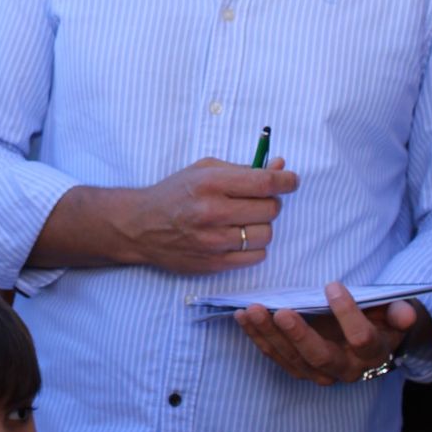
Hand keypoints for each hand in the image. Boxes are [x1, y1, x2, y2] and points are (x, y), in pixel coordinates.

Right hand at [117, 157, 296, 272]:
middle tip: (257, 200)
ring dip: (262, 226)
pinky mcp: (214, 263)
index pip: (265, 182)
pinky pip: (256, 256)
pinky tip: (238, 237)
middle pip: (270, 209)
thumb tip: (280, 168)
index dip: (286, 181)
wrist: (140, 226)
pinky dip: (253, 246)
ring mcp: (213, 241)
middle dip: (270, 202)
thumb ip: (242, 169)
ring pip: (266, 234)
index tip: (291, 180)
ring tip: (245, 220)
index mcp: (210, 183)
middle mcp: (212, 212)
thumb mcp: (204, 170)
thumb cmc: (174, 194)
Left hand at [234, 281, 423, 385]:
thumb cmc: (379, 320)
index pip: (361, 339)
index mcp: (372, 354)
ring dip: (268, 334)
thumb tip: (405, 312)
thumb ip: (398, 313)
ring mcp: (318, 372)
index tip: (332, 285)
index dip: (348, 314)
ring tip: (251, 310)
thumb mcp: (393, 313)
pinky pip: (275, 356)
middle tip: (280, 311)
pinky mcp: (298, 368)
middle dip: (298, 334)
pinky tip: (242, 317)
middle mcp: (345, 369)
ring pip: (291, 358)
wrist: (370, 342)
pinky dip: (257, 337)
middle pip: (319, 357)